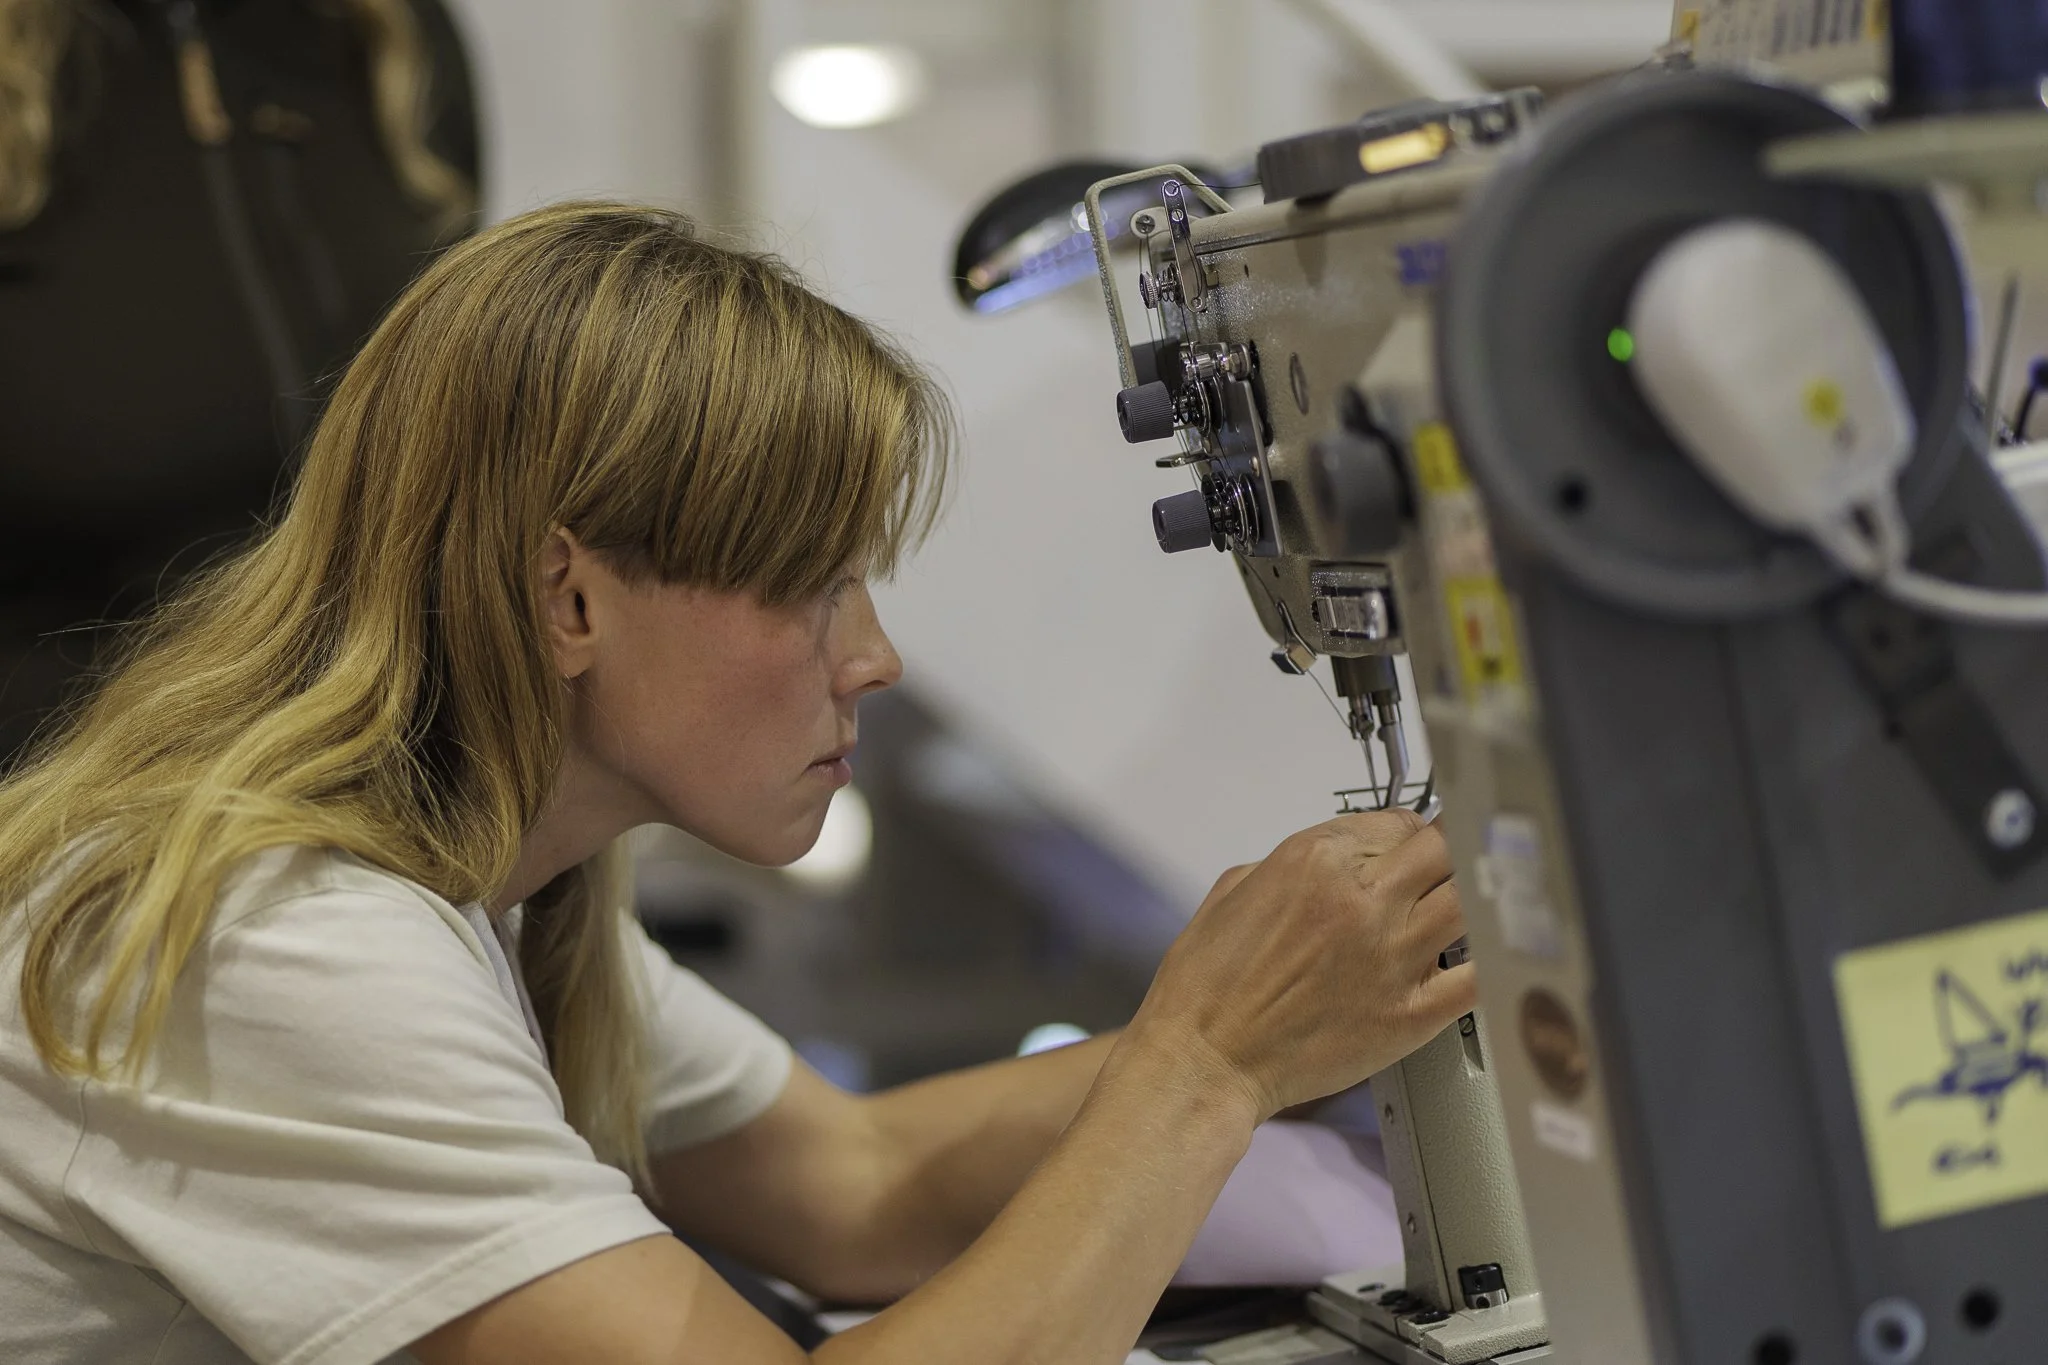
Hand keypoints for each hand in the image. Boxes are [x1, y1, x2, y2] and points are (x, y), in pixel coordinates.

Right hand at [1129, 810, 1472, 1120]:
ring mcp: (1391, 956)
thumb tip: (1330, 860)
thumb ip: (1289, 862)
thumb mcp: (1233, 890)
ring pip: (1473, 901)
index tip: (1413, 849)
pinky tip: (1493, 958)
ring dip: (1477, 898)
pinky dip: (1494, 962)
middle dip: (1454, 851)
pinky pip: (1480, 977)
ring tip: (1476, 905)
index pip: (1398, 822)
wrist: (1205, 1060)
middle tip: (1457, 864)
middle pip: (1447, 847)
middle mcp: (1360, 901)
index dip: (1410, 835)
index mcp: (1314, 861)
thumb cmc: (1207, 988)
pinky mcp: (1410, 1013)